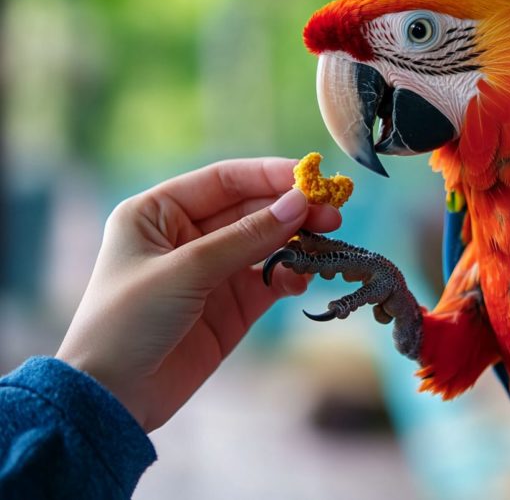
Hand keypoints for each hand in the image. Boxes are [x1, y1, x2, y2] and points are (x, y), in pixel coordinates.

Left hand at [56, 158, 340, 431]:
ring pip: (265, 245)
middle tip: (333, 213)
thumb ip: (246, 237)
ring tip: (327, 242)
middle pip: (250, 211)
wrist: (112, 399)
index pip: (224, 181)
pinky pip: (269, 281)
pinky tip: (304, 278)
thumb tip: (299, 202)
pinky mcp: (230, 306)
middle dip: (291, 210)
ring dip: (296, 243)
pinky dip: (289, 277)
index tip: (311, 177)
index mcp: (159, 212)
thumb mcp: (186, 270)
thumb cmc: (127, 321)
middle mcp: (186, 236)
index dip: (268, 176)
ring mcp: (211, 272)